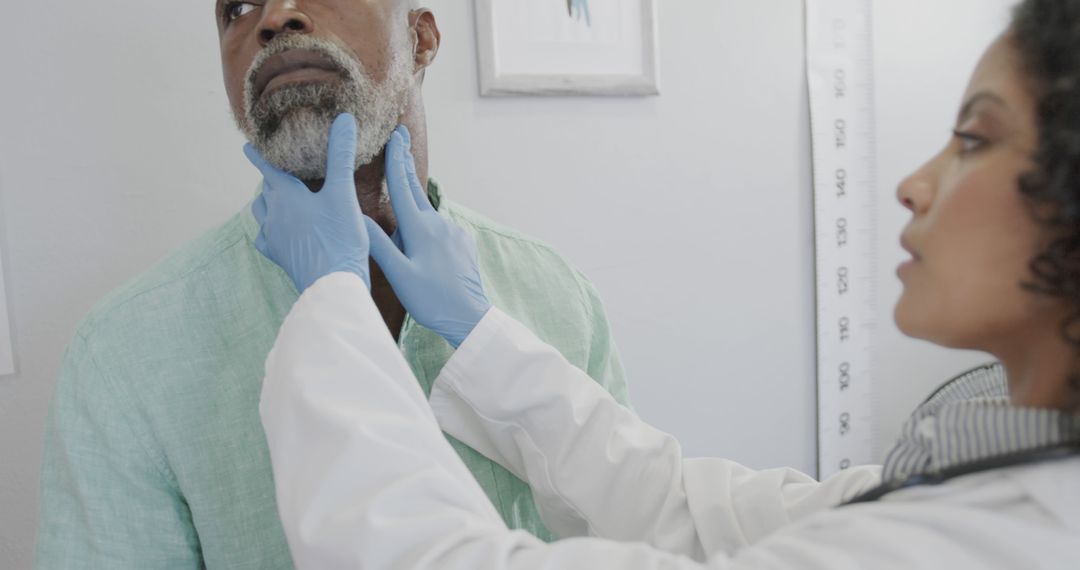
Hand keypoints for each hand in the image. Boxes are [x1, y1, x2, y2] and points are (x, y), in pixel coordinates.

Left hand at [246, 114, 370, 292]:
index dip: (258, 156)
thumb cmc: (339, 238)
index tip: (247, 146)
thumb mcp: (343, 193)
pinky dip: (268, 231)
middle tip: (273, 171)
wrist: (332, 284)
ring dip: (266, 203)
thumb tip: (344, 120)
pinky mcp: (280, 257)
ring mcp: (274, 238)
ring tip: (274, 199)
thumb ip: (341, 155)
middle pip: (265, 191)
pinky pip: (266, 239)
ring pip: (262, 213)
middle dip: (268, 179)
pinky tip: (276, 233)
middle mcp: (274, 215)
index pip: (268, 168)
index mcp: (286, 196)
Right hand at [367, 126, 491, 347]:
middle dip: (406, 163)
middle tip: (401, 136)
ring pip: (426, 210)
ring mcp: (452, 233)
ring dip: (413, 197)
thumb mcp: (399, 275)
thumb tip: (357, 217)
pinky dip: (425, 221)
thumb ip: (378, 245)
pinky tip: (421, 231)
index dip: (396, 160)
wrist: (470, 316)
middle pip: (416, 189)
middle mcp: (438, 224)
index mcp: (420, 229)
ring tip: (403, 185)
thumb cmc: (431, 300)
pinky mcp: (461, 243)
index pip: (403, 187)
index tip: (394, 135)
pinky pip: (437, 226)